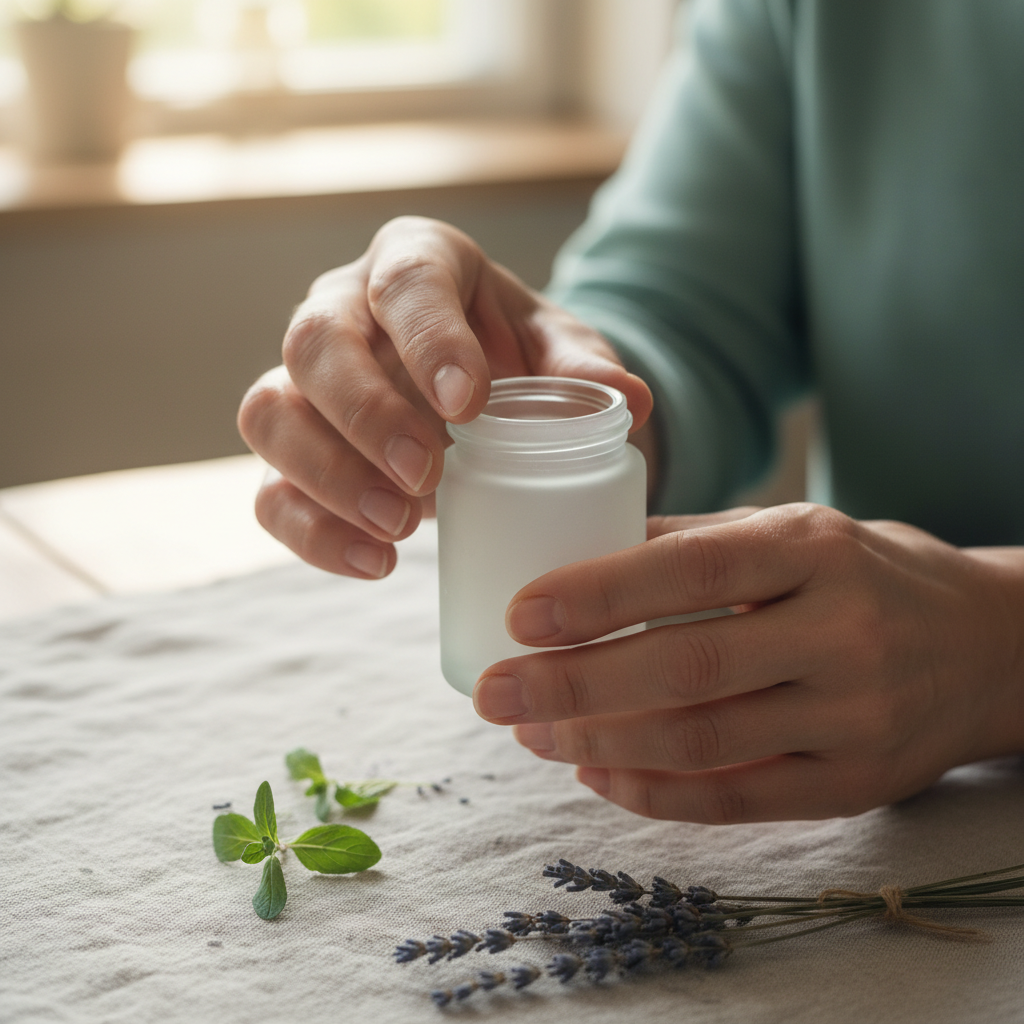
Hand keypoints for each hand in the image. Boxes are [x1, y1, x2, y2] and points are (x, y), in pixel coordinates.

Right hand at [238, 216, 653, 578]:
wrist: (472, 390)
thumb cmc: (512, 356)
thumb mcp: (556, 352)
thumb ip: (584, 372)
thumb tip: (631, 402)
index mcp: (415, 263)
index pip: (405, 283)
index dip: (428, 341)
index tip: (468, 407)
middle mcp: (343, 311)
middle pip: (313, 343)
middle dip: (365, 414)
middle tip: (427, 476)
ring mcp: (305, 382)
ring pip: (268, 413)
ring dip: (327, 475)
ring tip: (399, 527)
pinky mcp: (293, 450)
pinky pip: (269, 490)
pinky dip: (311, 532)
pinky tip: (378, 562)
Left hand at [472, 504, 1023, 821]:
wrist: (984, 645)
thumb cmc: (860, 574)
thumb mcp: (792, 532)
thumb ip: (689, 543)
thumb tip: (571, 558)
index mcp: (813, 549)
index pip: (693, 570)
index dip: (599, 593)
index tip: (518, 614)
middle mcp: (841, 632)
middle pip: (688, 666)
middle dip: (573, 685)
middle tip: (492, 692)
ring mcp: (854, 716)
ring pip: (704, 741)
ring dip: (599, 743)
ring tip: (531, 732)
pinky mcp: (856, 784)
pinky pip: (738, 799)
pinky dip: (653, 792)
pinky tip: (595, 773)